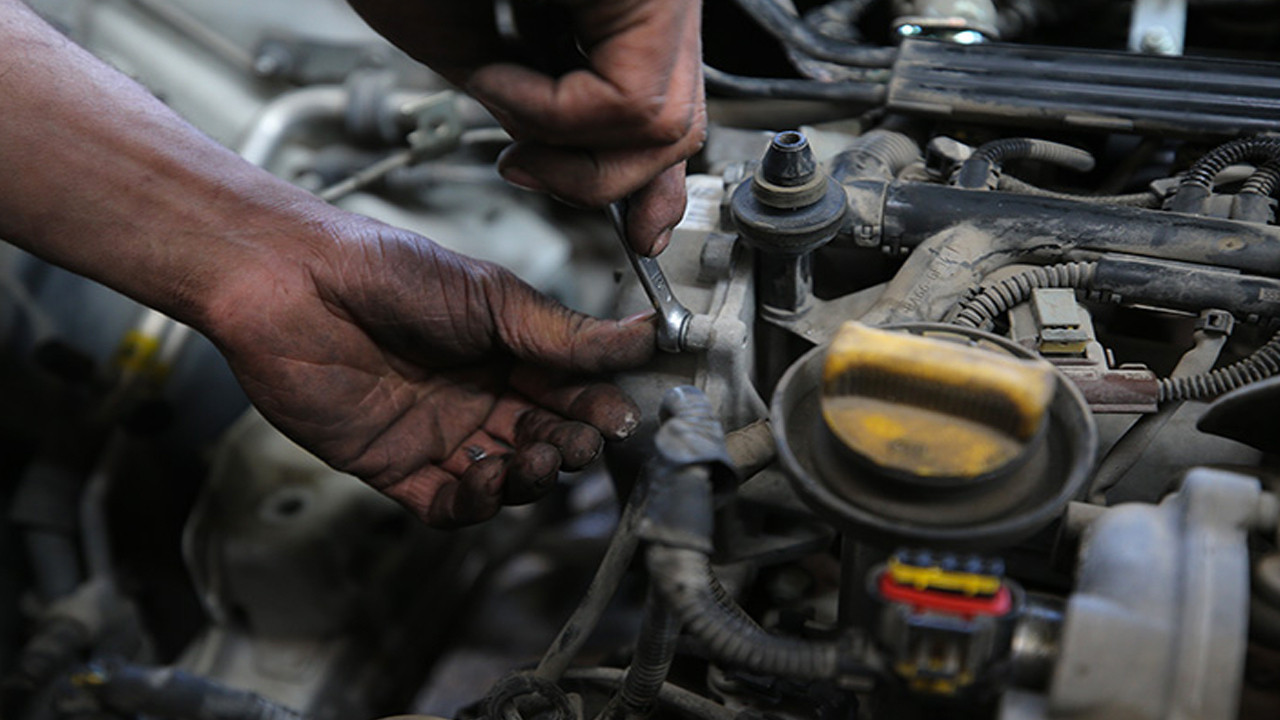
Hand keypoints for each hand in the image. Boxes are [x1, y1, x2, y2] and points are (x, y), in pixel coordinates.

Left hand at [206, 214, 654, 526]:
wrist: (292, 283)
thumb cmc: (386, 272)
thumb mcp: (491, 298)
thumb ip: (565, 333)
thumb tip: (645, 334)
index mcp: (506, 351)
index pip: (570, 393)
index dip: (596, 409)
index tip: (620, 417)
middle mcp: (477, 396)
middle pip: (542, 441)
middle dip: (567, 448)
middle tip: (576, 443)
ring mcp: (436, 433)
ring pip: (502, 479)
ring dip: (527, 480)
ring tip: (535, 461)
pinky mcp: (392, 465)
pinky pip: (444, 505)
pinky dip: (473, 505)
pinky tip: (485, 481)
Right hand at [346, 0, 705, 255]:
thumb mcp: (461, 43)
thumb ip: (520, 105)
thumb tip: (546, 152)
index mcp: (616, 7)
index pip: (661, 110)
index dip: (650, 182)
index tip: (637, 231)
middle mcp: (648, 0)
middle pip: (673, 128)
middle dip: (602, 180)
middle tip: (524, 168)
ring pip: (663, 124)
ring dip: (568, 149)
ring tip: (496, 99)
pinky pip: (628, 100)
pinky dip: (552, 114)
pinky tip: (498, 74)